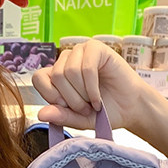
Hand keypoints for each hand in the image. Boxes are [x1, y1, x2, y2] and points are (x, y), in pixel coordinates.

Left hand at [32, 39, 151, 131]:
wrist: (128, 109)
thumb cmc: (103, 112)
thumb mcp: (77, 119)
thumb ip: (60, 116)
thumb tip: (40, 114)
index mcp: (57, 75)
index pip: (39, 78)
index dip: (51, 95)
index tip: (67, 107)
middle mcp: (66, 60)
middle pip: (56, 76)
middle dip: (71, 98)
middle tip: (85, 107)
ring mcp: (81, 52)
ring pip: (69, 71)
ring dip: (83, 94)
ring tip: (93, 102)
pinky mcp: (96, 48)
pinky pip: (86, 68)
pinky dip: (92, 88)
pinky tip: (98, 98)